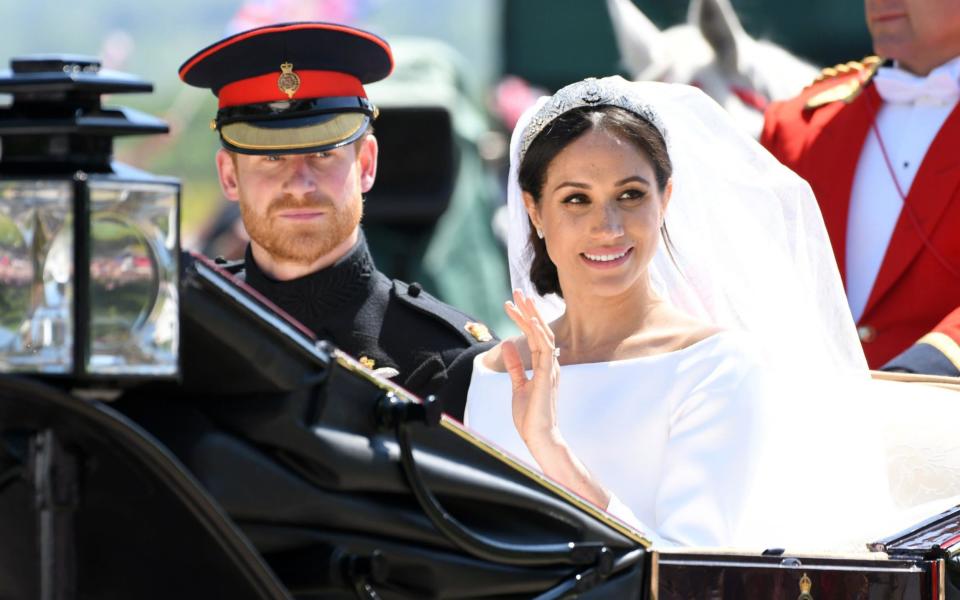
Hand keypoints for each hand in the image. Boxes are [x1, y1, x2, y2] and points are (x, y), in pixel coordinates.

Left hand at [501, 289, 610, 509]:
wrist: (539, 437)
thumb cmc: (530, 416)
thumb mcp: (518, 386)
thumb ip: (514, 366)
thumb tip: (507, 344)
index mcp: (545, 367)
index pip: (536, 336)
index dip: (525, 319)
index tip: (512, 305)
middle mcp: (551, 364)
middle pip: (541, 330)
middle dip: (529, 310)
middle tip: (517, 292)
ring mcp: (551, 369)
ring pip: (544, 335)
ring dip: (532, 316)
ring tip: (520, 299)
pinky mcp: (547, 376)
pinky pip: (545, 350)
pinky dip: (537, 334)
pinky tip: (528, 321)